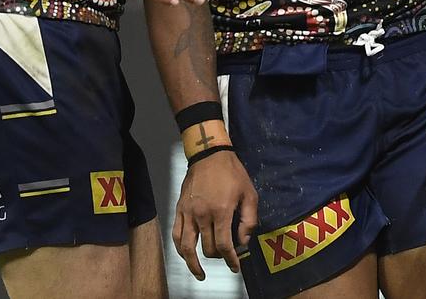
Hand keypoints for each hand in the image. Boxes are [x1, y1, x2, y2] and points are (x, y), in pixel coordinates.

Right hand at [172, 151, 257, 279]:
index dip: (230, 260)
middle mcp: (203, 214)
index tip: (234, 267)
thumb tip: (243, 241)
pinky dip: (180, 248)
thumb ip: (249, 220)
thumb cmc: (232, 172)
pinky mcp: (180, 208)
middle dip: (218, 257)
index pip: (223, 245)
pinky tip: (186, 255)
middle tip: (225, 256)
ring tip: (199, 273)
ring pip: (187, 247)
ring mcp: (188, 212)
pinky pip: (176, 234)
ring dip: (193, 263)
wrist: (209, 153)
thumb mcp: (249, 193)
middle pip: (207, 248)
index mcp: (221, 211)